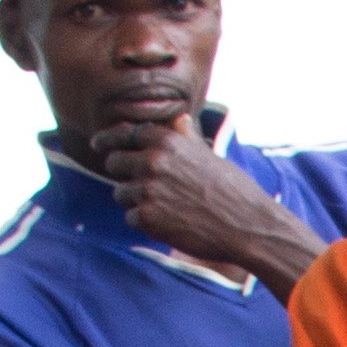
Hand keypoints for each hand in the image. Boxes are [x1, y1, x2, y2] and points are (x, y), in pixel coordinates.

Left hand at [93, 117, 311, 292]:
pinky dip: (145, 223)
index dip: (110, 140)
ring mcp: (148, 190)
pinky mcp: (148, 218)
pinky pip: (131, 218)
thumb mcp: (210, 154)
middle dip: (124, 173)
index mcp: (167, 140)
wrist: (247, 226)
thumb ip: (185, 138)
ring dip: (136, 201)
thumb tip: (178, 120)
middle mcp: (153, 161)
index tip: (99, 145)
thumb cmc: (234, 189)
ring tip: (166, 208)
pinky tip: (170, 224)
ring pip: (121, 193)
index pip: (125, 134)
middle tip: (143, 186)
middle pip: (114, 162)